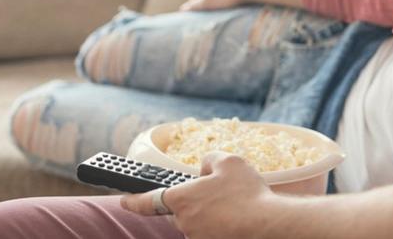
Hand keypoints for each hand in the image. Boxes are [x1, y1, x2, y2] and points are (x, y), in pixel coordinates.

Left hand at [121, 152, 282, 237]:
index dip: (134, 200)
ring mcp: (198, 236)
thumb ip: (208, 160)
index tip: (124, 200)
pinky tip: (240, 216)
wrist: (267, 224)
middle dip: (197, 200)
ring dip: (212, 212)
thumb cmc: (246, 192)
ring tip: (237, 205)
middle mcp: (184, 221)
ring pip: (200, 220)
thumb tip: (205, 171)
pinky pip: (213, 230)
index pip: (148, 200)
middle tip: (222, 192)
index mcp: (181, 198)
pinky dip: (223, 224)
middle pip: (183, 209)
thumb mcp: (228, 161)